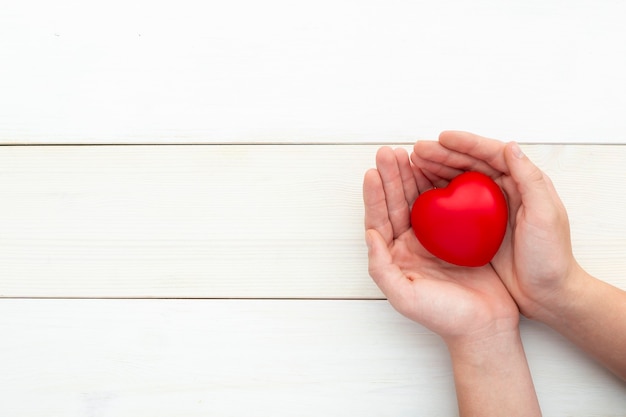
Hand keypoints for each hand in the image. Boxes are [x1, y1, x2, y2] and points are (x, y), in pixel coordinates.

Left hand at [363, 146, 518, 342]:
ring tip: (409, 152)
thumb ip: (381, 268)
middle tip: (388, 152)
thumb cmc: (444, 317)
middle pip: (398, 203)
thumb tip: (369, 235)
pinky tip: (440, 168)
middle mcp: (412, 243)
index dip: (376, 195)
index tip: (372, 172)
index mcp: (396, 255)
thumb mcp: (405, 297)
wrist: (485, 328)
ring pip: (421, 199)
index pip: (381, 219)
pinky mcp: (460, 234)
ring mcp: (436, 237)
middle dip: (392, 176)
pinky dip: (442, 185)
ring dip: (413, 176)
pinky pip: (449, 204)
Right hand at [410, 131, 581, 318]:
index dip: (466, 143)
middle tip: (417, 150)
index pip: (490, 154)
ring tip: (412, 164)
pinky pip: (452, 205)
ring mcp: (488, 210)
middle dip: (443, 154)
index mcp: (522, 182)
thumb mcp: (545, 215)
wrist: (547, 294)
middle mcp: (504, 191)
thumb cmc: (550, 256)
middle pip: (469, 164)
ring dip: (435, 171)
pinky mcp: (476, 228)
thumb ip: (529, 179)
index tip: (442, 138)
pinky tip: (420, 194)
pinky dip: (436, 195)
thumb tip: (510, 146)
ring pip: (457, 181)